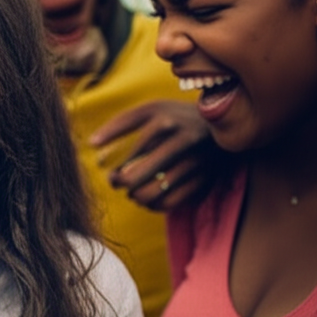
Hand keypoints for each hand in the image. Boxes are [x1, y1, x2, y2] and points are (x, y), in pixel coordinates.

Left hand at [90, 100, 216, 210]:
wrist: (225, 123)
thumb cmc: (175, 117)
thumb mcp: (150, 110)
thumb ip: (120, 124)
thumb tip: (91, 144)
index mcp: (163, 122)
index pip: (127, 156)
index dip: (115, 172)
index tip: (110, 174)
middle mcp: (181, 142)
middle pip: (137, 177)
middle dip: (122, 185)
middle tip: (118, 183)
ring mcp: (196, 163)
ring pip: (153, 194)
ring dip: (137, 198)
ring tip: (133, 193)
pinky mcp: (205, 179)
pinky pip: (172, 203)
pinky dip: (156, 206)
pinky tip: (150, 199)